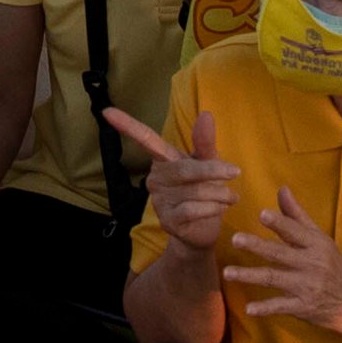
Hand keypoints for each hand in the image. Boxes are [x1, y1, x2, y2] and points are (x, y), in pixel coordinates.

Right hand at [104, 104, 235, 250]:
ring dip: (219, 193)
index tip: (106, 111)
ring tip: (230, 196)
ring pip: (194, 191)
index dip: (127, 125)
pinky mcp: (167, 220)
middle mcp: (156, 178)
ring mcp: (159, 200)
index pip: (145, 139)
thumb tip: (206, 114)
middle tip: (235, 172)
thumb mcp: (209, 163)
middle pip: (185, 169)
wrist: (204, 231)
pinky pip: (193, 209)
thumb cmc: (206, 190)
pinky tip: (221, 208)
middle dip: (213, 170)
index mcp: (163, 159)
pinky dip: (213, 207)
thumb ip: (205, 142)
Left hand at [218, 186, 341, 339]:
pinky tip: (248, 308)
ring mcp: (307, 286)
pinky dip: (265, 308)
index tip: (262, 214)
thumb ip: (297, 215)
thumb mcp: (319, 238)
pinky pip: (281, 306)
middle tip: (235, 239)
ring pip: (274, 278)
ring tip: (227, 273)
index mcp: (316, 244)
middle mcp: (312, 264)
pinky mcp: (303, 307)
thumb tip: (282, 189)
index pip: (295, 231)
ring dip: (250, 275)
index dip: (279, 222)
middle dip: (257, 246)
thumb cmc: (332, 265)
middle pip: (280, 253)